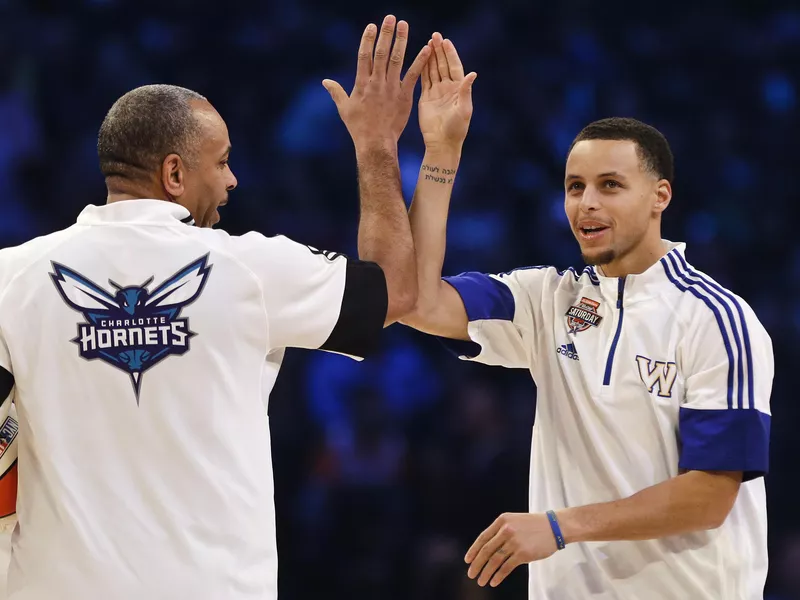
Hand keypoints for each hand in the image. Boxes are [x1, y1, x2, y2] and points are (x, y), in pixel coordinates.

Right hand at [323, 15, 429, 149]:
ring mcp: (391, 88)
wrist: (376, 143)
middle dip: (386, 34)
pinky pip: (413, 75)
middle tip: (390, 17)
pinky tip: (427, 48)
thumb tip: (325, 81)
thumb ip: (336, 92)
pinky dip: (420, 61)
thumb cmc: (359, 127)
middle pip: (381, 53)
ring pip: (397, 59)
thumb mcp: (344, 109)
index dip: (368, 39)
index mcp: (361, 83)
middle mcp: (376, 83)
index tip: (372, 26)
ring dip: (401, 41)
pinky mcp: (404, 96)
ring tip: (404, 25)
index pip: (364, 56)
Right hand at [418, 32, 476, 152]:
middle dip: (439, 50)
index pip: (454, 66)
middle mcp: (448, 88)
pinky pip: (424, 79)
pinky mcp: (425, 97)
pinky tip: (420, 57)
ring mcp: (436, 92)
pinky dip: (422, 68)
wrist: (441, 143)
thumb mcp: (464, 109)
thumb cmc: (456, 129)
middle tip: (435, 35)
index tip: (445, 41)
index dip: (450, 54)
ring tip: (427, 42)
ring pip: (433, 70)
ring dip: (431, 56)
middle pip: (443, 65)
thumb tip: (473, 73)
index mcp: (458, 89)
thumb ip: (466, 91)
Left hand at [464, 512, 557, 586]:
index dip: (473, 550)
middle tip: (471, 574)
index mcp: (502, 521)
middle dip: (477, 564)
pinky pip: (506, 567)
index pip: (483, 537)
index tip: (468, 560)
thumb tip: (488, 548)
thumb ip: (501, 531)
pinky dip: (498, 576)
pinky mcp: (523, 554)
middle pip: (486, 550)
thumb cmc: (534, 525)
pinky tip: (494, 581)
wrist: (554, 527)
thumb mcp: (514, 521)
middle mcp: (506, 530)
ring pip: (495, 560)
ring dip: (486, 572)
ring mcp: (514, 542)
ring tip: (481, 581)